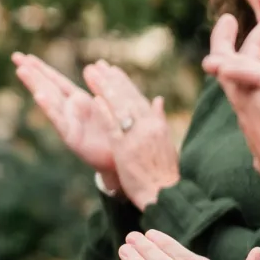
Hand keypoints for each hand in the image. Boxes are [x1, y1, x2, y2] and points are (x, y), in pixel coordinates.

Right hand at [13, 52, 125, 185]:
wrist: (121, 161)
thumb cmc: (114, 134)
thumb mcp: (110, 105)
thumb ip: (103, 85)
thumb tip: (101, 63)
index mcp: (78, 101)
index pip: (56, 80)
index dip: (41, 68)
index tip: (26, 56)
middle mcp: (70, 111)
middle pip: (48, 86)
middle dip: (32, 72)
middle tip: (15, 57)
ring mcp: (69, 123)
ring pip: (50, 100)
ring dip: (35, 85)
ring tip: (22, 71)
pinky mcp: (73, 138)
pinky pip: (59, 120)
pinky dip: (49, 108)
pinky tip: (39, 96)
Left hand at [81, 62, 180, 207]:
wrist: (167, 194)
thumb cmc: (165, 173)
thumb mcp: (166, 143)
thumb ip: (159, 120)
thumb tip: (157, 100)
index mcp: (156, 124)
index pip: (138, 98)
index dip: (124, 83)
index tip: (113, 70)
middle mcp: (148, 126)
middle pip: (127, 98)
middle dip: (111, 80)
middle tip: (98, 65)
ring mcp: (136, 136)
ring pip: (119, 107)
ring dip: (105, 88)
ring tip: (92, 73)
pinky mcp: (126, 149)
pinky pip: (114, 127)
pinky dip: (106, 112)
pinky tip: (96, 99)